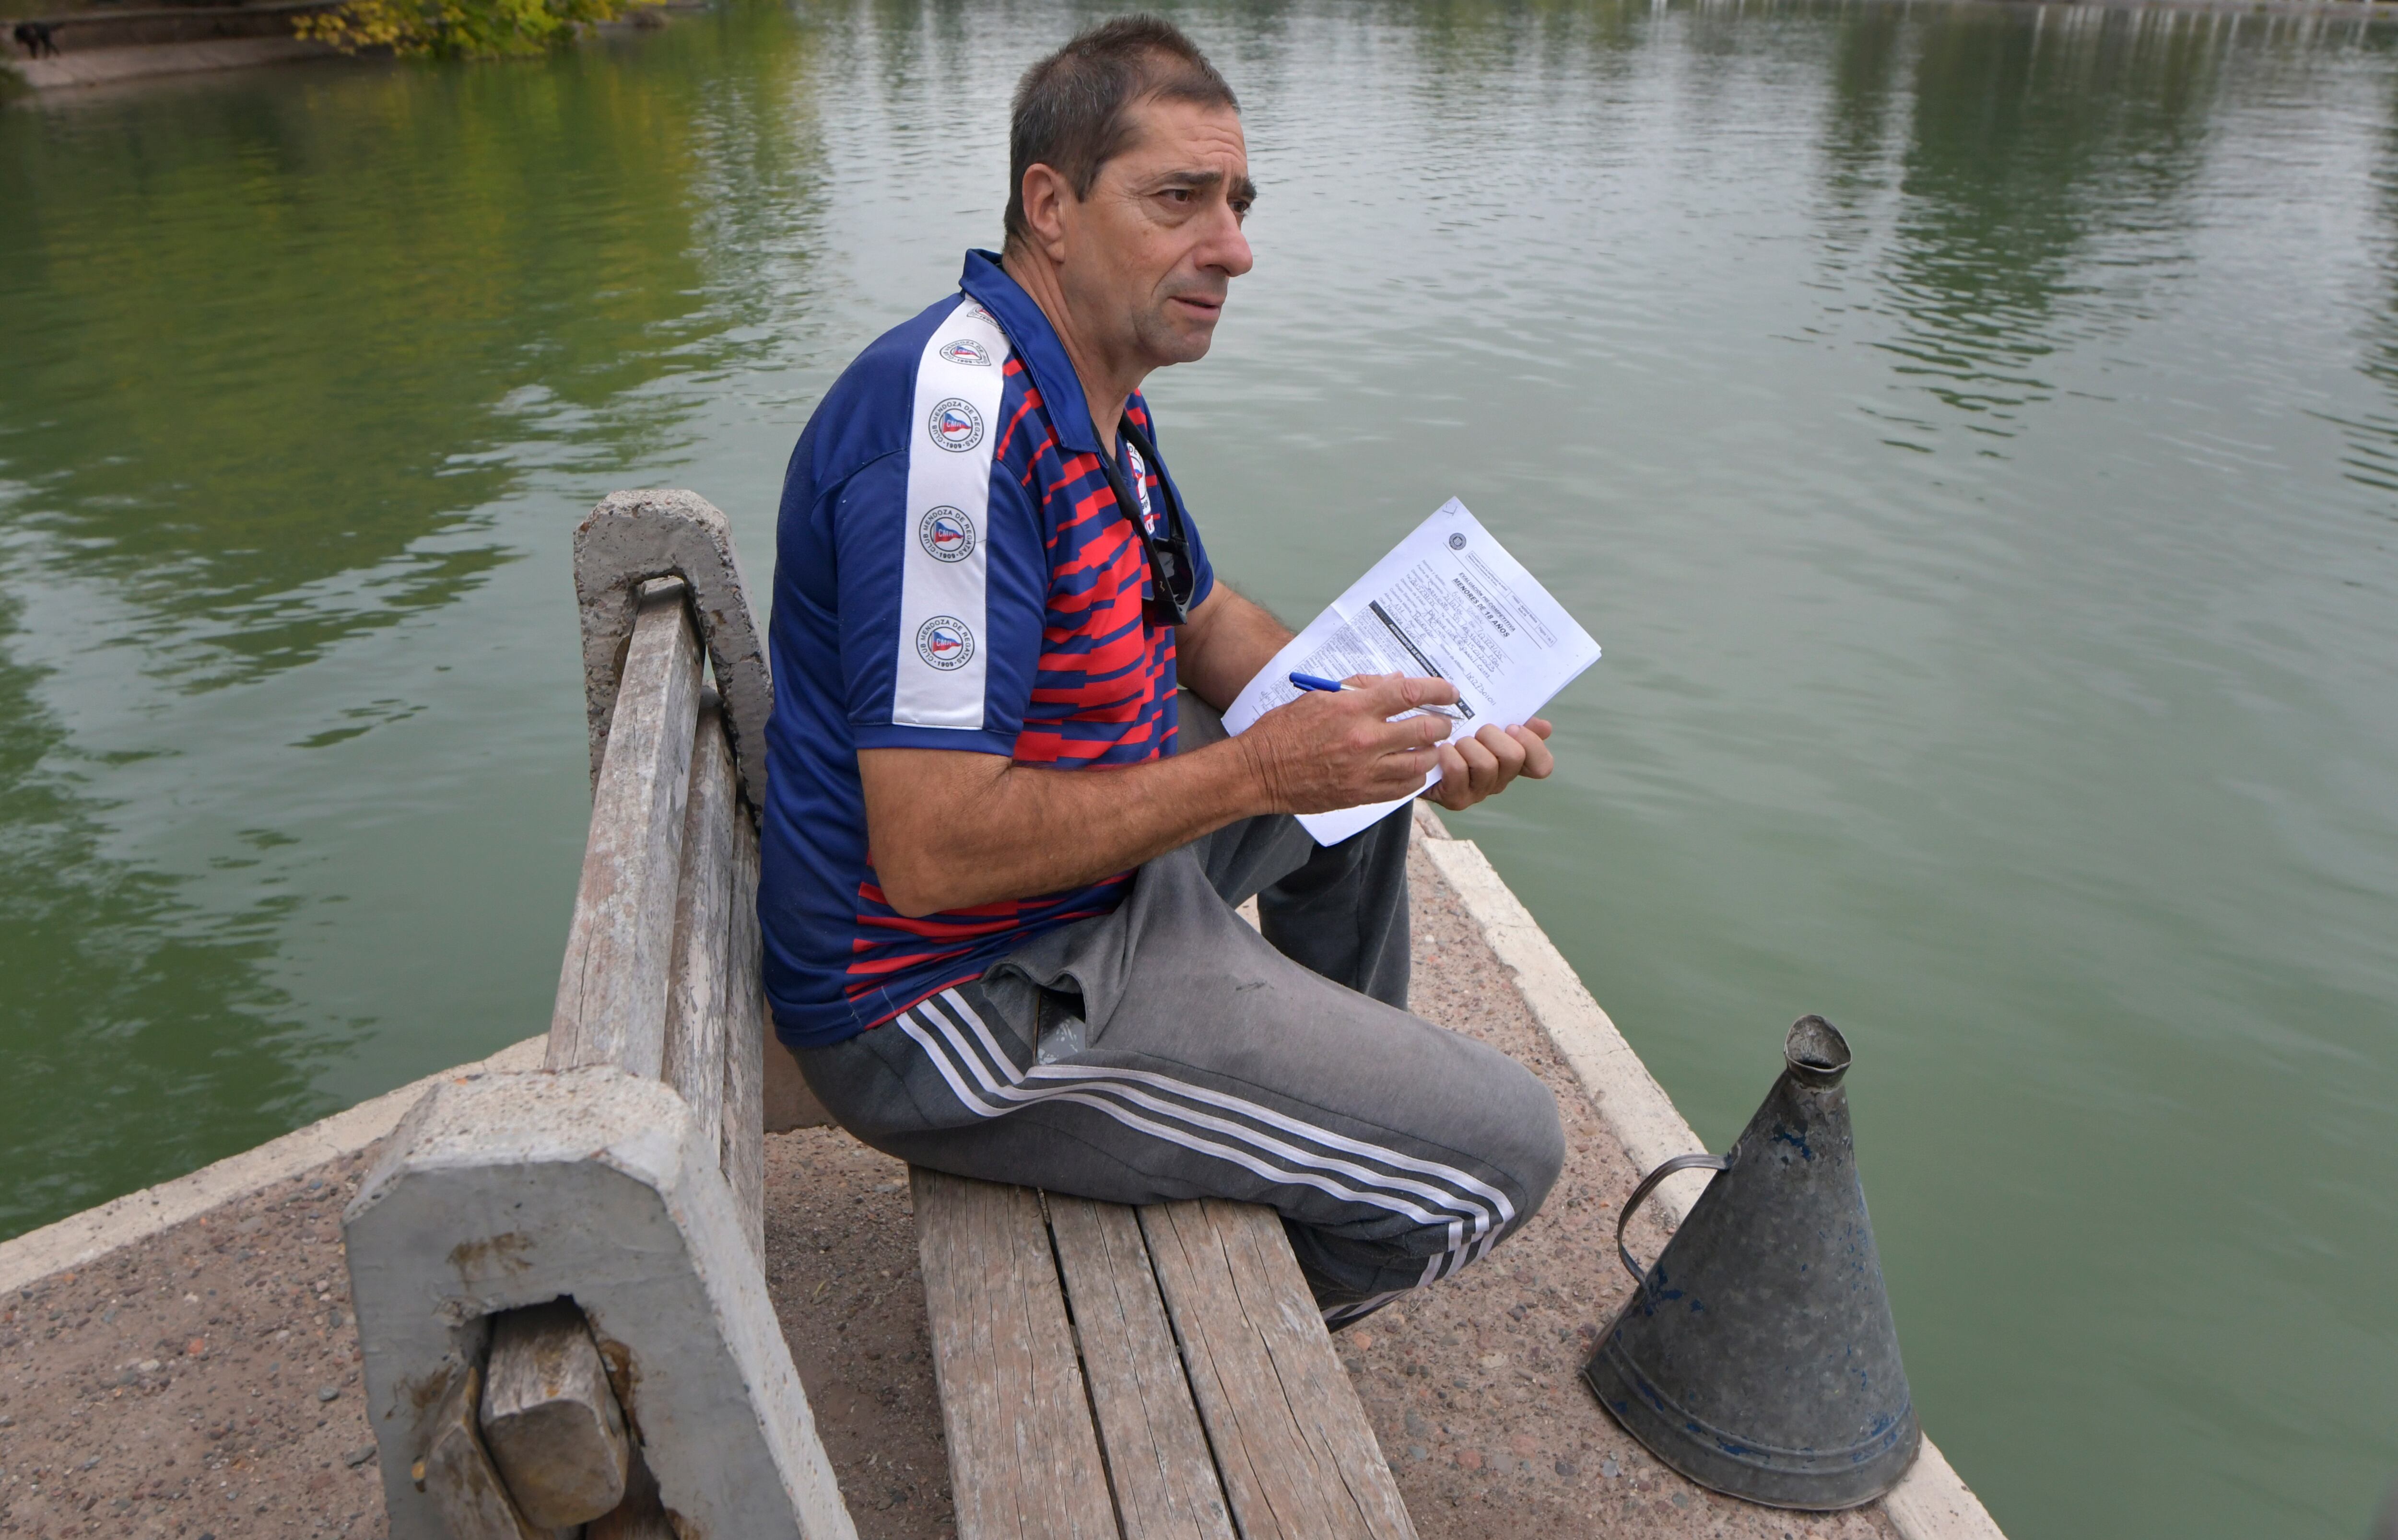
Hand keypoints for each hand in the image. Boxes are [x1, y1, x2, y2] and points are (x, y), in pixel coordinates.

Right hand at [1237, 674, 1458, 814]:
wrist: (1260, 772)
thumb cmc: (1285, 730)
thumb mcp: (1319, 697)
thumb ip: (1360, 687)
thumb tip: (1396, 681)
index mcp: (1352, 708)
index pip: (1409, 693)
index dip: (1438, 691)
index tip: (1450, 693)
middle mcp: (1363, 739)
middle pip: (1424, 729)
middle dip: (1441, 724)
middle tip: (1443, 722)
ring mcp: (1364, 771)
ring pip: (1421, 762)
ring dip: (1432, 752)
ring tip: (1430, 747)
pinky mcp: (1361, 795)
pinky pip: (1404, 788)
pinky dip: (1416, 777)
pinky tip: (1413, 769)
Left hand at [1425, 718, 1554, 812]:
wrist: (1415, 755)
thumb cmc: (1455, 735)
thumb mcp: (1486, 723)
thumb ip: (1517, 723)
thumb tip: (1545, 727)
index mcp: (1513, 763)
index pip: (1542, 765)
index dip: (1532, 744)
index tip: (1513, 727)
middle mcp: (1500, 781)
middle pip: (1514, 756)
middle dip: (1492, 735)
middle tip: (1477, 731)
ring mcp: (1479, 793)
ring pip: (1487, 764)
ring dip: (1468, 745)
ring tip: (1456, 742)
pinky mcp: (1456, 799)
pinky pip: (1459, 770)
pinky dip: (1449, 754)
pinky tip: (1442, 750)